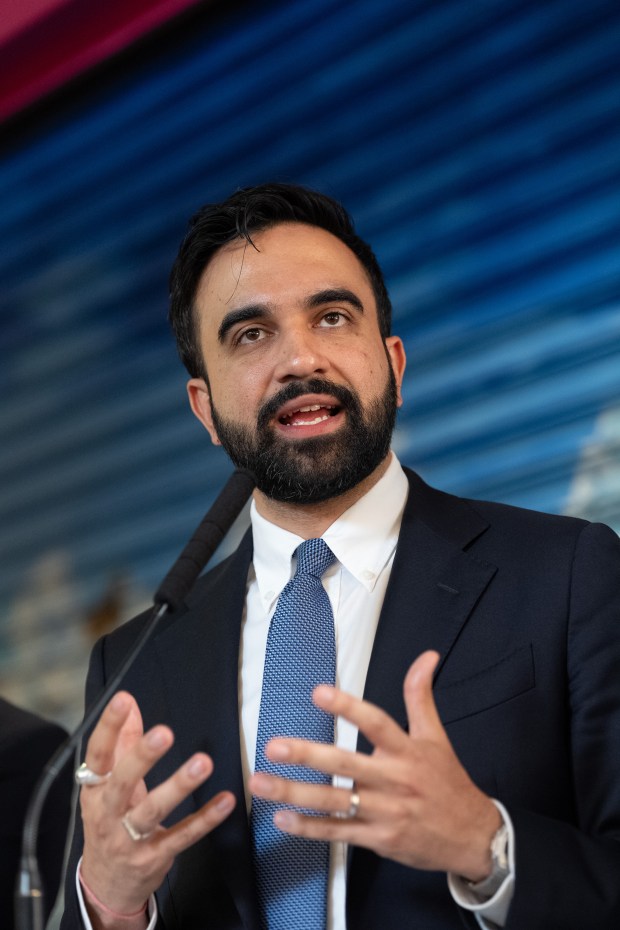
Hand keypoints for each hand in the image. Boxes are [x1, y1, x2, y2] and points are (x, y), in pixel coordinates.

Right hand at [79, 691, 234, 925]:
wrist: (106, 884)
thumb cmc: (110, 822)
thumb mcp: (107, 786)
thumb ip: (121, 744)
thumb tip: (131, 704)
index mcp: (95, 790)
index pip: (98, 755)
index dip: (108, 727)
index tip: (123, 700)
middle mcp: (108, 813)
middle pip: (122, 782)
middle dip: (142, 757)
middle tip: (165, 733)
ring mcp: (129, 839)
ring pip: (152, 811)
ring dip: (178, 786)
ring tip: (203, 762)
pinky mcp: (154, 857)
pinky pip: (182, 836)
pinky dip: (204, 819)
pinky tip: (225, 800)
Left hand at [249, 651, 499, 880]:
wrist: (473, 837)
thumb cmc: (448, 783)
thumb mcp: (436, 736)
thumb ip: (421, 695)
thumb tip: (427, 656)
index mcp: (407, 752)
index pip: (375, 723)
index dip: (348, 707)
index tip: (318, 693)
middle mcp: (394, 781)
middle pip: (346, 766)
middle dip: (307, 756)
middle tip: (274, 746)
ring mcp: (385, 813)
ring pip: (335, 801)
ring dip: (296, 794)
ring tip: (263, 784)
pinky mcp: (378, 840)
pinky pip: (339, 832)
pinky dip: (310, 828)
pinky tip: (283, 819)